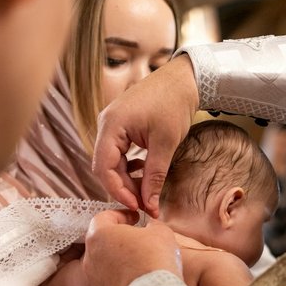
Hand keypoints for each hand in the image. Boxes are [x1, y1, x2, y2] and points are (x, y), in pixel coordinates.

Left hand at [83, 209, 182, 285]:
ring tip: (138, 257)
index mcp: (100, 234)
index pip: (105, 217)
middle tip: (136, 236)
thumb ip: (152, 225)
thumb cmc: (155, 260)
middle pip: (102, 238)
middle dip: (118, 235)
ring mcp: (93, 276)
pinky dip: (119, 273)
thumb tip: (150, 228)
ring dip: (117, 255)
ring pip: (103, 259)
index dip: (122, 215)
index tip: (135, 218)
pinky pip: (108, 277)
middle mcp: (90, 254)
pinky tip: (136, 275)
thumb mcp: (160, 232)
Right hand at [91, 54, 198, 216]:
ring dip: (127, 180)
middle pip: (104, 167)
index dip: (118, 191)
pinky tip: (145, 174)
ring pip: (112, 162)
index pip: (103, 168)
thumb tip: (149, 205)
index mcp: (111, 125)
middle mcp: (105, 124)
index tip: (137, 206)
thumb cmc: (174, 104)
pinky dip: (130, 167)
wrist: (182, 80)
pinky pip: (118, 153)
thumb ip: (154, 175)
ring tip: (147, 192)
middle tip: (145, 204)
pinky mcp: (121, 127)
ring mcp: (111, 125)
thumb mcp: (166, 143)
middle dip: (123, 188)